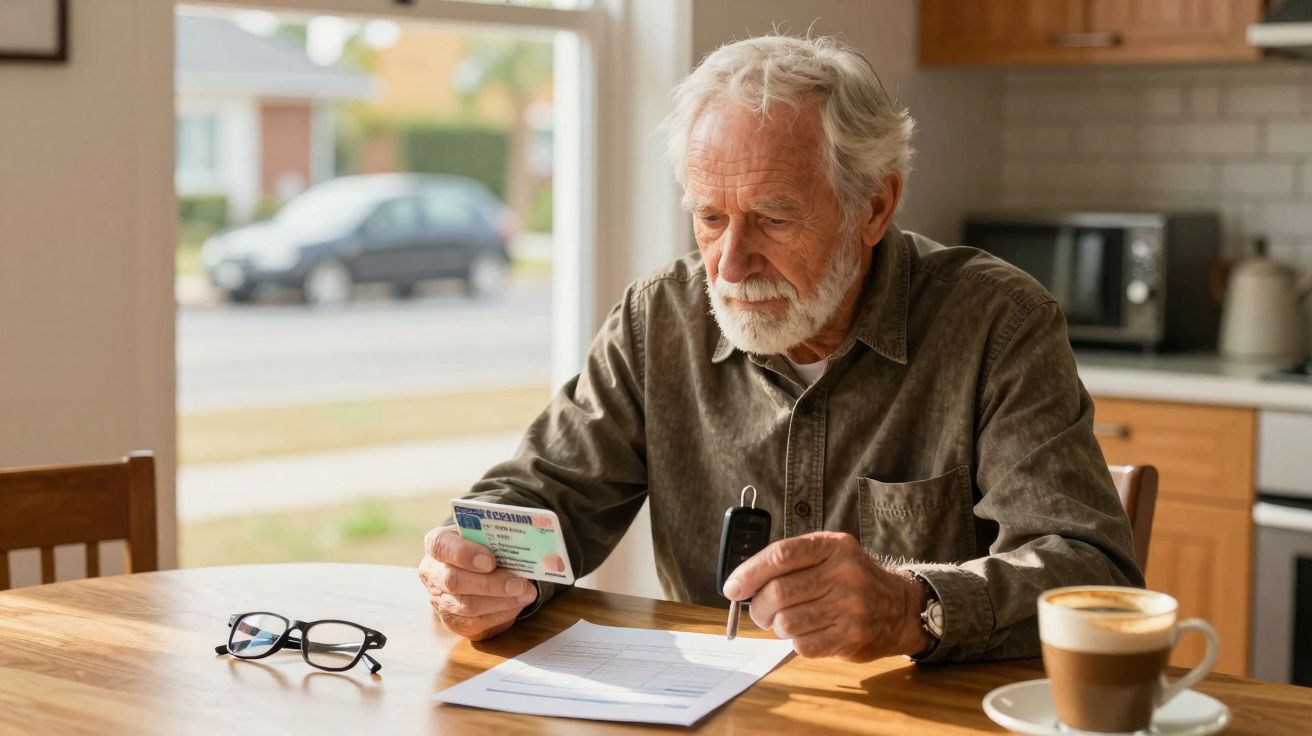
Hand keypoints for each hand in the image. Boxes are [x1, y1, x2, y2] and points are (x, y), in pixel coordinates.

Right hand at [417, 525, 538, 640]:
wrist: (472, 567)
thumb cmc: (481, 545)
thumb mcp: (484, 533)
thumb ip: (496, 535)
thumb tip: (526, 544)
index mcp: (437, 543)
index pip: (440, 546)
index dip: (464, 554)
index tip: (491, 561)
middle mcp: (432, 572)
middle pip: (454, 581)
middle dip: (490, 584)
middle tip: (519, 584)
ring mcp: (439, 600)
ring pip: (467, 606)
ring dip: (501, 602)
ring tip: (526, 594)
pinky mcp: (452, 621)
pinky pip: (476, 623)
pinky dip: (501, 614)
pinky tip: (517, 604)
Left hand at [723, 531, 929, 660]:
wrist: (901, 607)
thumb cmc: (853, 579)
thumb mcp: (830, 554)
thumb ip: (792, 562)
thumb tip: (742, 583)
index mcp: (833, 546)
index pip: (781, 555)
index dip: (749, 572)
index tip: (732, 587)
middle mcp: (844, 573)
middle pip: (778, 592)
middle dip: (758, 606)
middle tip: (759, 612)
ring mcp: (850, 607)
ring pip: (787, 622)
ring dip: (777, 626)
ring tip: (785, 622)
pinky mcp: (852, 637)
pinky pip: (803, 646)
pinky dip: (796, 642)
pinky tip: (807, 633)